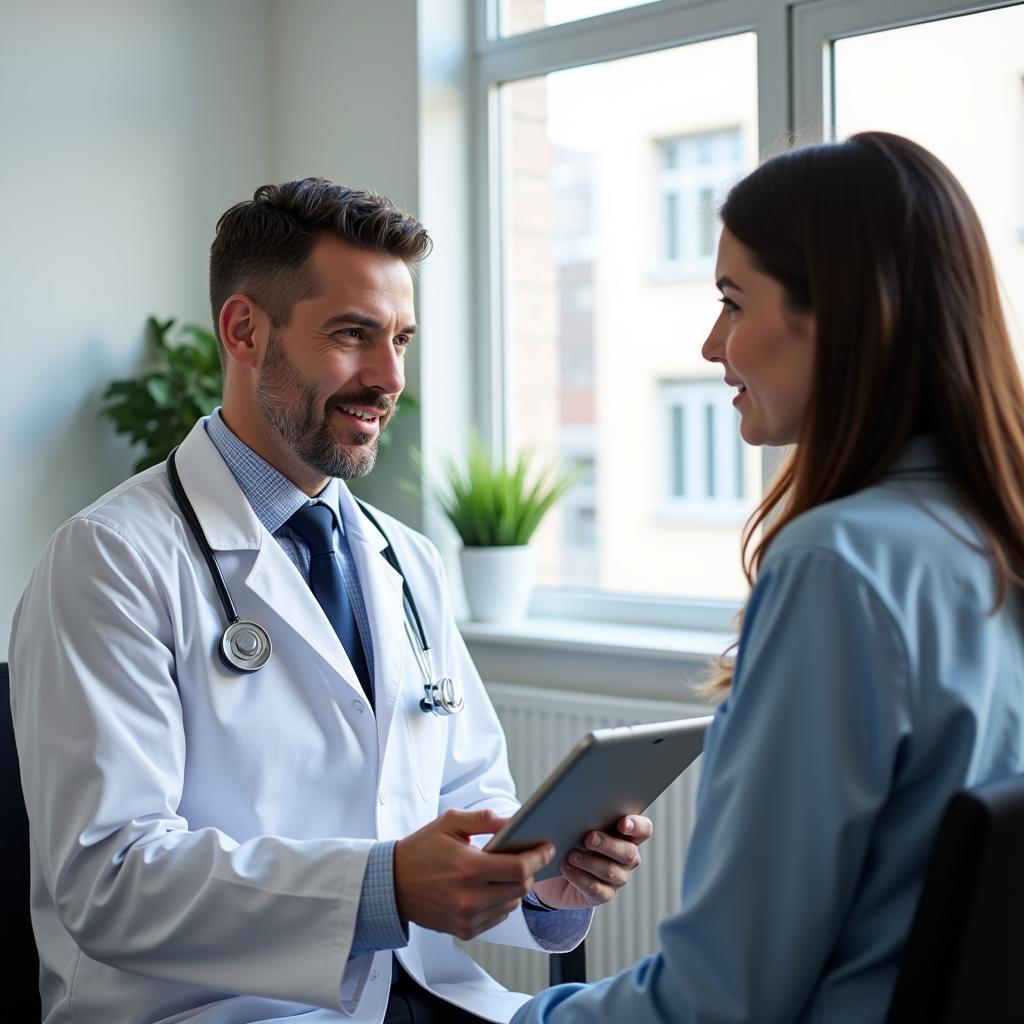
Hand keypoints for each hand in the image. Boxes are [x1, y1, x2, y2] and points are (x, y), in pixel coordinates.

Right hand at [394, 808, 554, 939]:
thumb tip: (514, 820)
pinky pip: (498, 918)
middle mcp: (469, 898)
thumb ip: (484, 819)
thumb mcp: (449, 823)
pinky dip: (501, 902)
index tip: (546, 847)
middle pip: (521, 888)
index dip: (538, 856)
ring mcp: (467, 918)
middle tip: (527, 856)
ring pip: (513, 905)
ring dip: (515, 887)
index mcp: (468, 868)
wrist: (392, 885)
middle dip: (530, 870)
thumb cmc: (420, 851)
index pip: (519, 868)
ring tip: (504, 871)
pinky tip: (489, 888)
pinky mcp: (465, 931)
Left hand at [531, 814, 652, 910]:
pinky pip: (597, 890)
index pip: (644, 829)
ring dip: (591, 862)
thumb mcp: (576, 824)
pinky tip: (566, 869)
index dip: (637, 826)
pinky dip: (580, 878)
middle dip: (608, 844)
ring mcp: (617, 878)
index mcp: (626, 835)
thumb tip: (576, 807)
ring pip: (612, 872)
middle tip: (588, 838)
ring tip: (571, 855)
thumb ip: (584, 815)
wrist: (554, 872)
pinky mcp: (602, 894)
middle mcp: (626, 857)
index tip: (622, 823)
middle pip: (629, 852)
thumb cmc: (568, 839)